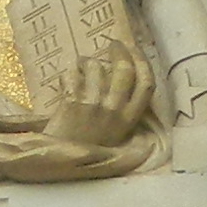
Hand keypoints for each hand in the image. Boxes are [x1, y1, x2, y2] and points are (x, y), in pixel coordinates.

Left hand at [32, 47, 155, 154]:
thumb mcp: (115, 134)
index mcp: (129, 120)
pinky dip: (70, 71)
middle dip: (120, 51)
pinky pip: (73, 75)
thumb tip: (121, 75)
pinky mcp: (71, 103)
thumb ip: (123, 111)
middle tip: (114, 44)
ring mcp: (93, 106)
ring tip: (83, 65)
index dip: (142, 61)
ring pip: (96, 67)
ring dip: (88, 61)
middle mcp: (114, 111)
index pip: (146, 84)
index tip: (136, 49)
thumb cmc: (87, 147)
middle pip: (124, 70)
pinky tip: (69, 76)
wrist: (60, 162)